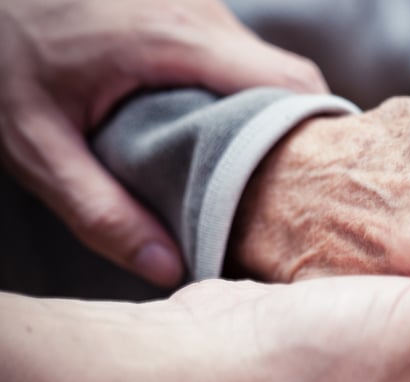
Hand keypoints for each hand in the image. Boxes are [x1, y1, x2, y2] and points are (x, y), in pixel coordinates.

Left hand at [0, 0, 326, 287]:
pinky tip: (215, 129)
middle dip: (295, 132)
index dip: (319, 130)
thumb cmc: (3, 52)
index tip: (317, 180)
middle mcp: (200, 13)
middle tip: (280, 188)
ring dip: (266, 114)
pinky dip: (242, 94)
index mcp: (176, 41)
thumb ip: (100, 211)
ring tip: (245, 166)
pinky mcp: (185, 7)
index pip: (291, 80)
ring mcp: (195, 3)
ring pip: (264, 66)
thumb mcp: (35, 144)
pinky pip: (237, 56)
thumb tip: (167, 267)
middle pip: (288, 76)